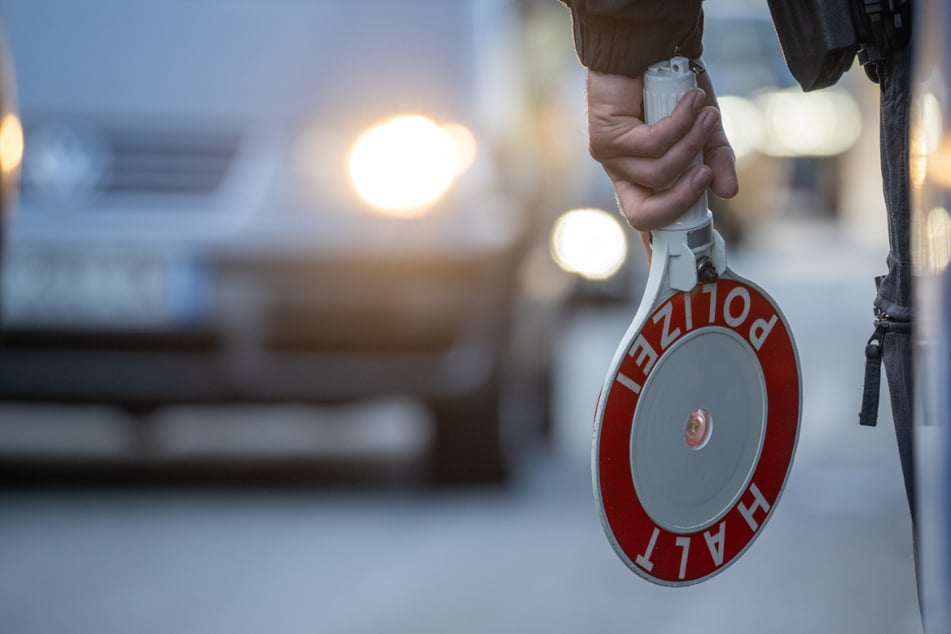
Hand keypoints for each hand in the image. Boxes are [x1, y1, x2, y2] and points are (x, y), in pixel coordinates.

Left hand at [585, 67, 737, 241]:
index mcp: (645, 182)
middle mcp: (624, 177)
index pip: (649, 223)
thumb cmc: (674, 95)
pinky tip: (691, 102)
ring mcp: (611, 160)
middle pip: (642, 216)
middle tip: (704, 176)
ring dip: (690, 145)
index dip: (658, 251)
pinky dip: (679, 124)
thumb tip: (728, 192)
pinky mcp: (605, 138)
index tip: (674, 274)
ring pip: (656, 174)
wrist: (649, 53)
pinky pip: (651, 145)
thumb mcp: (704, 133)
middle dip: (679, 203)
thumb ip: (716, 161)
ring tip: (706, 116)